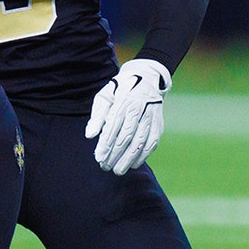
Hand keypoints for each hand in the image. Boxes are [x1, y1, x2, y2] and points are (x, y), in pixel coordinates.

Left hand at [85, 58, 170, 175]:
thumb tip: (90, 136)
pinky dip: (143, 155)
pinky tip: (134, 164)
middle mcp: (139, 110)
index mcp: (123, 102)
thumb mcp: (105, 96)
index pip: (113, 128)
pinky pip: (152, 143)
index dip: (106, 145)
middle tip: (105, 167)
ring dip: (129, 159)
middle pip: (127, 138)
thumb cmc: (121, 89)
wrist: (148, 78)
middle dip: (116, 155)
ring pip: (140, 143)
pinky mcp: (158, 124)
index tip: (98, 158)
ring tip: (118, 170)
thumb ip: (97, 116)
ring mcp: (150, 118)